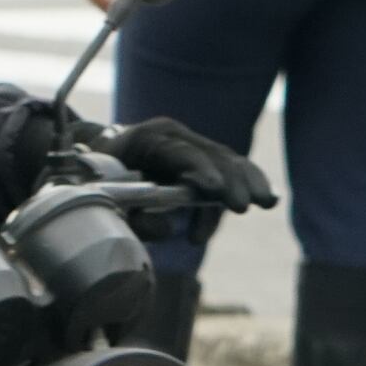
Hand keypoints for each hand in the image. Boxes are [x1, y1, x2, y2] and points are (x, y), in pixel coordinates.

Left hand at [96, 116, 276, 214]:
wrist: (97, 159)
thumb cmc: (99, 182)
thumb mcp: (108, 200)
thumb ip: (135, 218)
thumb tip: (168, 230)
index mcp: (146, 139)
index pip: (178, 152)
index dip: (199, 169)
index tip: (215, 188)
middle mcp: (174, 135)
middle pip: (211, 154)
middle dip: (231, 181)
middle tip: (243, 207)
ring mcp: (191, 143)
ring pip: (227, 160)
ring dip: (249, 182)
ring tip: (266, 204)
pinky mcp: (203, 157)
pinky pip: (230, 169)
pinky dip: (248, 183)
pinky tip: (267, 199)